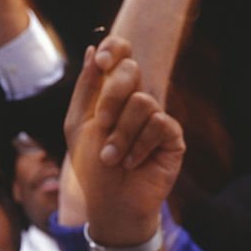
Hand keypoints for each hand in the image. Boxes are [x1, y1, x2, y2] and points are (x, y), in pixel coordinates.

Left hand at [64, 36, 184, 244]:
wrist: (111, 202)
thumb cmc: (93, 167)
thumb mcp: (78, 125)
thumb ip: (86, 87)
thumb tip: (94, 48)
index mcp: (113, 92)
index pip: (120, 53)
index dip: (115, 48)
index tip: (103, 61)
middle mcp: (136, 100)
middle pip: (130, 70)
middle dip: (110, 98)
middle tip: (102, 125)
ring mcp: (156, 117)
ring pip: (141, 101)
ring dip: (121, 134)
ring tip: (113, 158)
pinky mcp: (172, 136)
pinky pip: (159, 124)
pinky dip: (139, 146)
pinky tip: (133, 163)